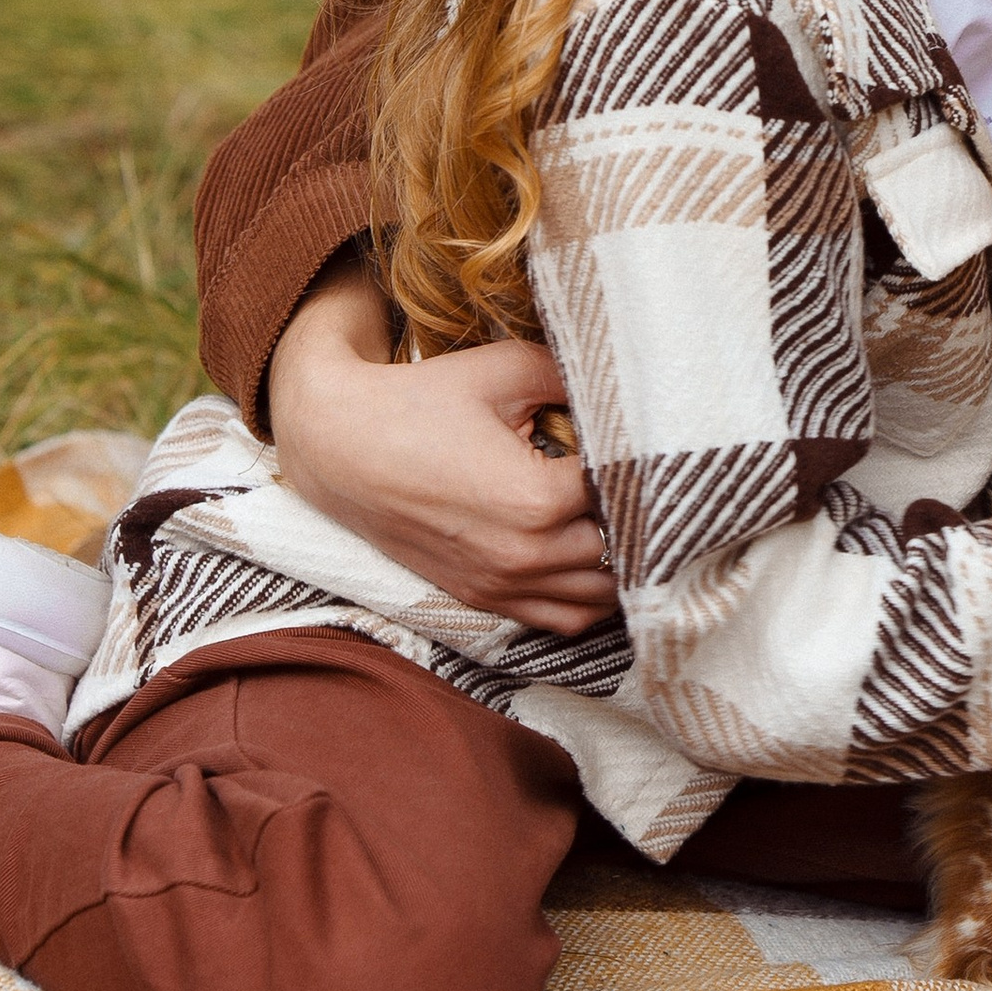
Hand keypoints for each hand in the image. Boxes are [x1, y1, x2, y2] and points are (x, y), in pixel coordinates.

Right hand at [266, 257, 617, 635]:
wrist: (341, 448)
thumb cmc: (422, 401)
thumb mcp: (506, 368)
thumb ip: (574, 377)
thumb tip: (625, 386)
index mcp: (538, 500)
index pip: (626, 491)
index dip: (644, 461)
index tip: (651, 437)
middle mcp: (525, 556)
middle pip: (623, 551)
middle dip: (640, 515)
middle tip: (647, 477)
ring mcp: (502, 585)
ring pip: (600, 600)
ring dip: (624, 565)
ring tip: (632, 519)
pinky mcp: (482, 598)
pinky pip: (560, 621)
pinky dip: (590, 599)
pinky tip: (600, 560)